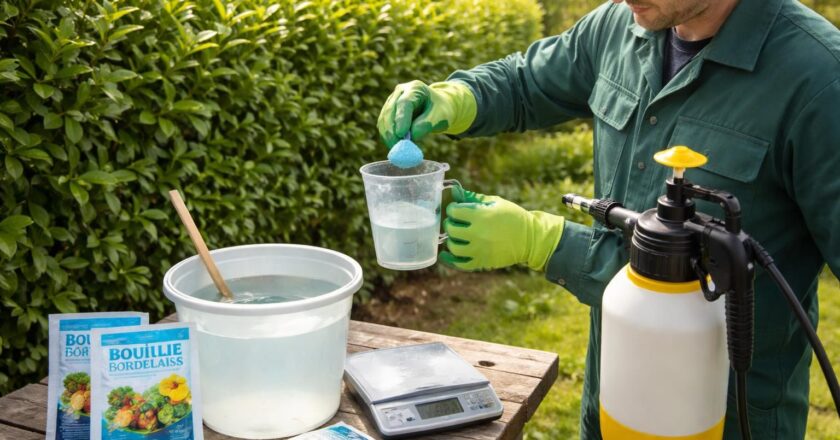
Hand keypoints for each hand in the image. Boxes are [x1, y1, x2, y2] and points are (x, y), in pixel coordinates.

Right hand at [377, 80, 476, 147]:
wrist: (437, 108)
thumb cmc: (440, 111)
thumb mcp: (440, 116)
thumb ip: (427, 124)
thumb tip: (412, 136)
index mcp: (415, 88)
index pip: (404, 103)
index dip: (401, 119)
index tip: (401, 134)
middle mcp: (400, 92)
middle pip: (390, 111)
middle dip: (392, 130)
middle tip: (397, 147)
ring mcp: (392, 101)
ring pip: (384, 119)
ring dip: (388, 136)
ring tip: (397, 150)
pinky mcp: (388, 112)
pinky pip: (383, 125)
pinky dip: (387, 136)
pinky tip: (394, 146)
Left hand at [439, 187, 564, 271]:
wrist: (530, 238)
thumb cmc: (513, 217)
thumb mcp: (495, 202)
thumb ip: (473, 198)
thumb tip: (455, 191)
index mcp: (481, 215)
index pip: (453, 211)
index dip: (453, 209)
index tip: (457, 209)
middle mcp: (478, 233)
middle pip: (451, 229)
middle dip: (451, 223)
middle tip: (456, 222)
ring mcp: (479, 249)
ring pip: (453, 246)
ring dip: (451, 240)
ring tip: (456, 236)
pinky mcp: (482, 262)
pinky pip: (460, 263)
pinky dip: (450, 259)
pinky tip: (446, 253)